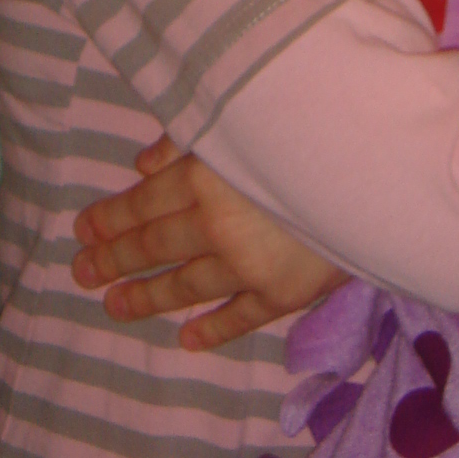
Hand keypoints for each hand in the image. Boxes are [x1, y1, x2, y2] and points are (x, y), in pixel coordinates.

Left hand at [71, 139, 345, 350]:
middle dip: (115, 260)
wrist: (375, 171)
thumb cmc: (304, 128)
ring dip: (149, 296)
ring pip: (187, 285)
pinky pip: (240, 317)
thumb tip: (142, 164)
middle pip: (155, 246)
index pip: (142, 205)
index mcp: (202, 178)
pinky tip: (187, 338)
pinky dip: (213, 329)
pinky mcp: (284, 293)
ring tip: (116, 306)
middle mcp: (216, 226)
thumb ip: (187, 141)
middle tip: (83, 274)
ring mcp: (249, 265)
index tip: (83, 231)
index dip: (110, 219)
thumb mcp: (239, 119)